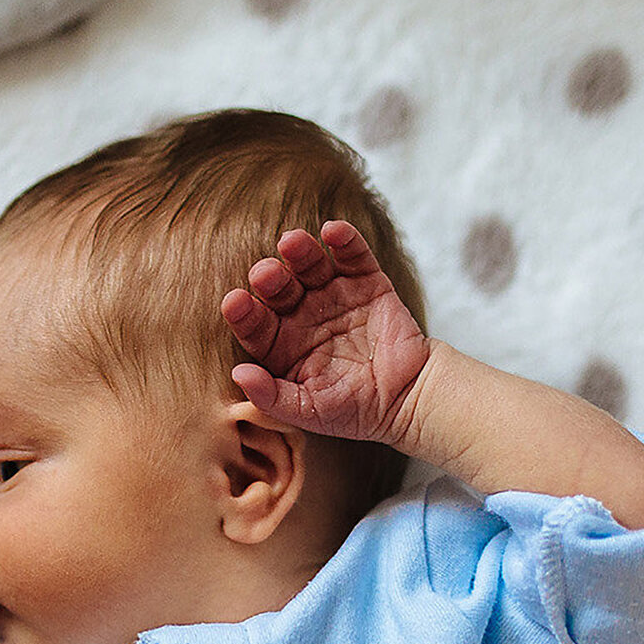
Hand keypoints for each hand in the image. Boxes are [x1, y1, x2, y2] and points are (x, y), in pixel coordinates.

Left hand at [222, 219, 429, 450]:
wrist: (408, 399)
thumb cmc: (354, 411)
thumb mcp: (309, 412)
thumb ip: (272, 396)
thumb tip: (238, 372)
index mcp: (283, 345)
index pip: (257, 325)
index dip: (245, 314)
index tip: (235, 302)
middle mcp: (304, 316)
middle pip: (280, 290)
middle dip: (271, 279)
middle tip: (265, 273)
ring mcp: (336, 296)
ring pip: (311, 266)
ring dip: (301, 252)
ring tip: (292, 243)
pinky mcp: (368, 283)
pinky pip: (354, 256)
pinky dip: (345, 240)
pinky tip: (332, 230)